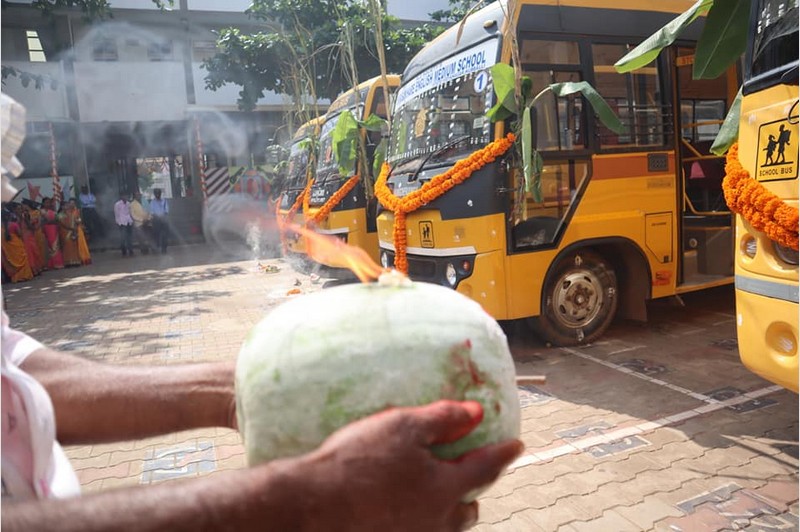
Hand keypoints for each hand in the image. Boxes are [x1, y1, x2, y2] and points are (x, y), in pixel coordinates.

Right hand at [295, 401, 522, 531]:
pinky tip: (404, 514)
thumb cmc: (359, 461)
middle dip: (473, 493)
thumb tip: (476, 412)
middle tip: (472, 478)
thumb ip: (443, 419)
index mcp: (444, 488)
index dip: (503, 453)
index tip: (517, 445)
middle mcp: (435, 520)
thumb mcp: (403, 427)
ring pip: (443, 528)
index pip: (486, 467)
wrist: (313, 506)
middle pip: (467, 510)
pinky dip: (421, 523)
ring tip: (439, 500)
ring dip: (449, 513)